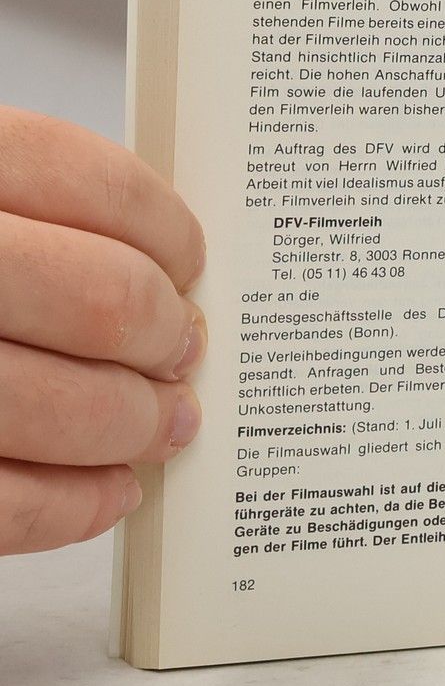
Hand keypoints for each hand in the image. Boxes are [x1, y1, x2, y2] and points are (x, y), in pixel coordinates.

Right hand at [0, 108, 205, 554]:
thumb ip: (17, 208)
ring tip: (159, 424)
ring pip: (62, 406)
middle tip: (181, 352)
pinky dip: (71, 505)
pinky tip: (104, 490)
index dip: (162, 229)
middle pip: (100, 299)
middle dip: (164, 336)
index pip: (87, 180)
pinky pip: (1, 502)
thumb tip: (148, 262)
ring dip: (134, 425)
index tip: (186, 262)